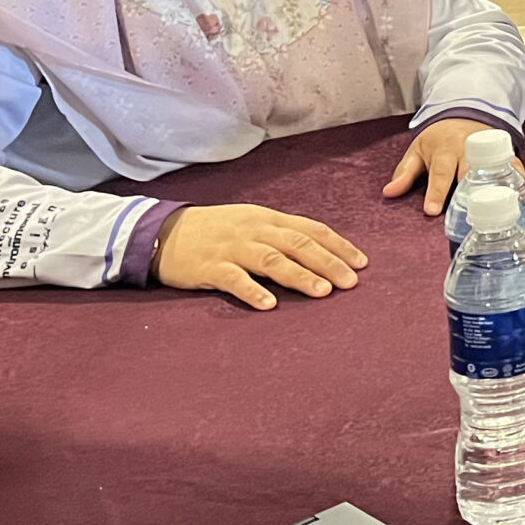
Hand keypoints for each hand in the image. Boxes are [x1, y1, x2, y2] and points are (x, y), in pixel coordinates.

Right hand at [154, 203, 366, 309]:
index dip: (338, 246)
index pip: (311, 229)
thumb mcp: (251, 223)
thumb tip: (319, 253)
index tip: (362, 263)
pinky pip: (234, 279)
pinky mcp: (209, 266)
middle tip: (352, 282)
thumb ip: (280, 235)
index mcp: (268, 218)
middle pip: (298, 244)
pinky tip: (269, 305)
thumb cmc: (215, 230)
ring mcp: (232, 247)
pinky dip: (253, 292)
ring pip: (271, 260)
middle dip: (328, 262)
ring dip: (299, 276)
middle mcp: (254, 229)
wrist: (163, 231)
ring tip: (323, 292)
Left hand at [383, 116, 517, 215]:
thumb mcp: (417, 151)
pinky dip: (520, 180)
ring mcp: (490, 151)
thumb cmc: (439, 139)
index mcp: (445, 149)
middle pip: (471, 172)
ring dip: (497, 187)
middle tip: (470, 213)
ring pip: (495, 170)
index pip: (441, 173)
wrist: (465, 115)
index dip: (436, 192)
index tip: (432, 211)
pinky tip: (523, 197)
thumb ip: (405, 173)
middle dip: (470, 191)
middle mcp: (469, 150)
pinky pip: (514, 167)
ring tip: (501, 209)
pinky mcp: (505, 154)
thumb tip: (388, 192)